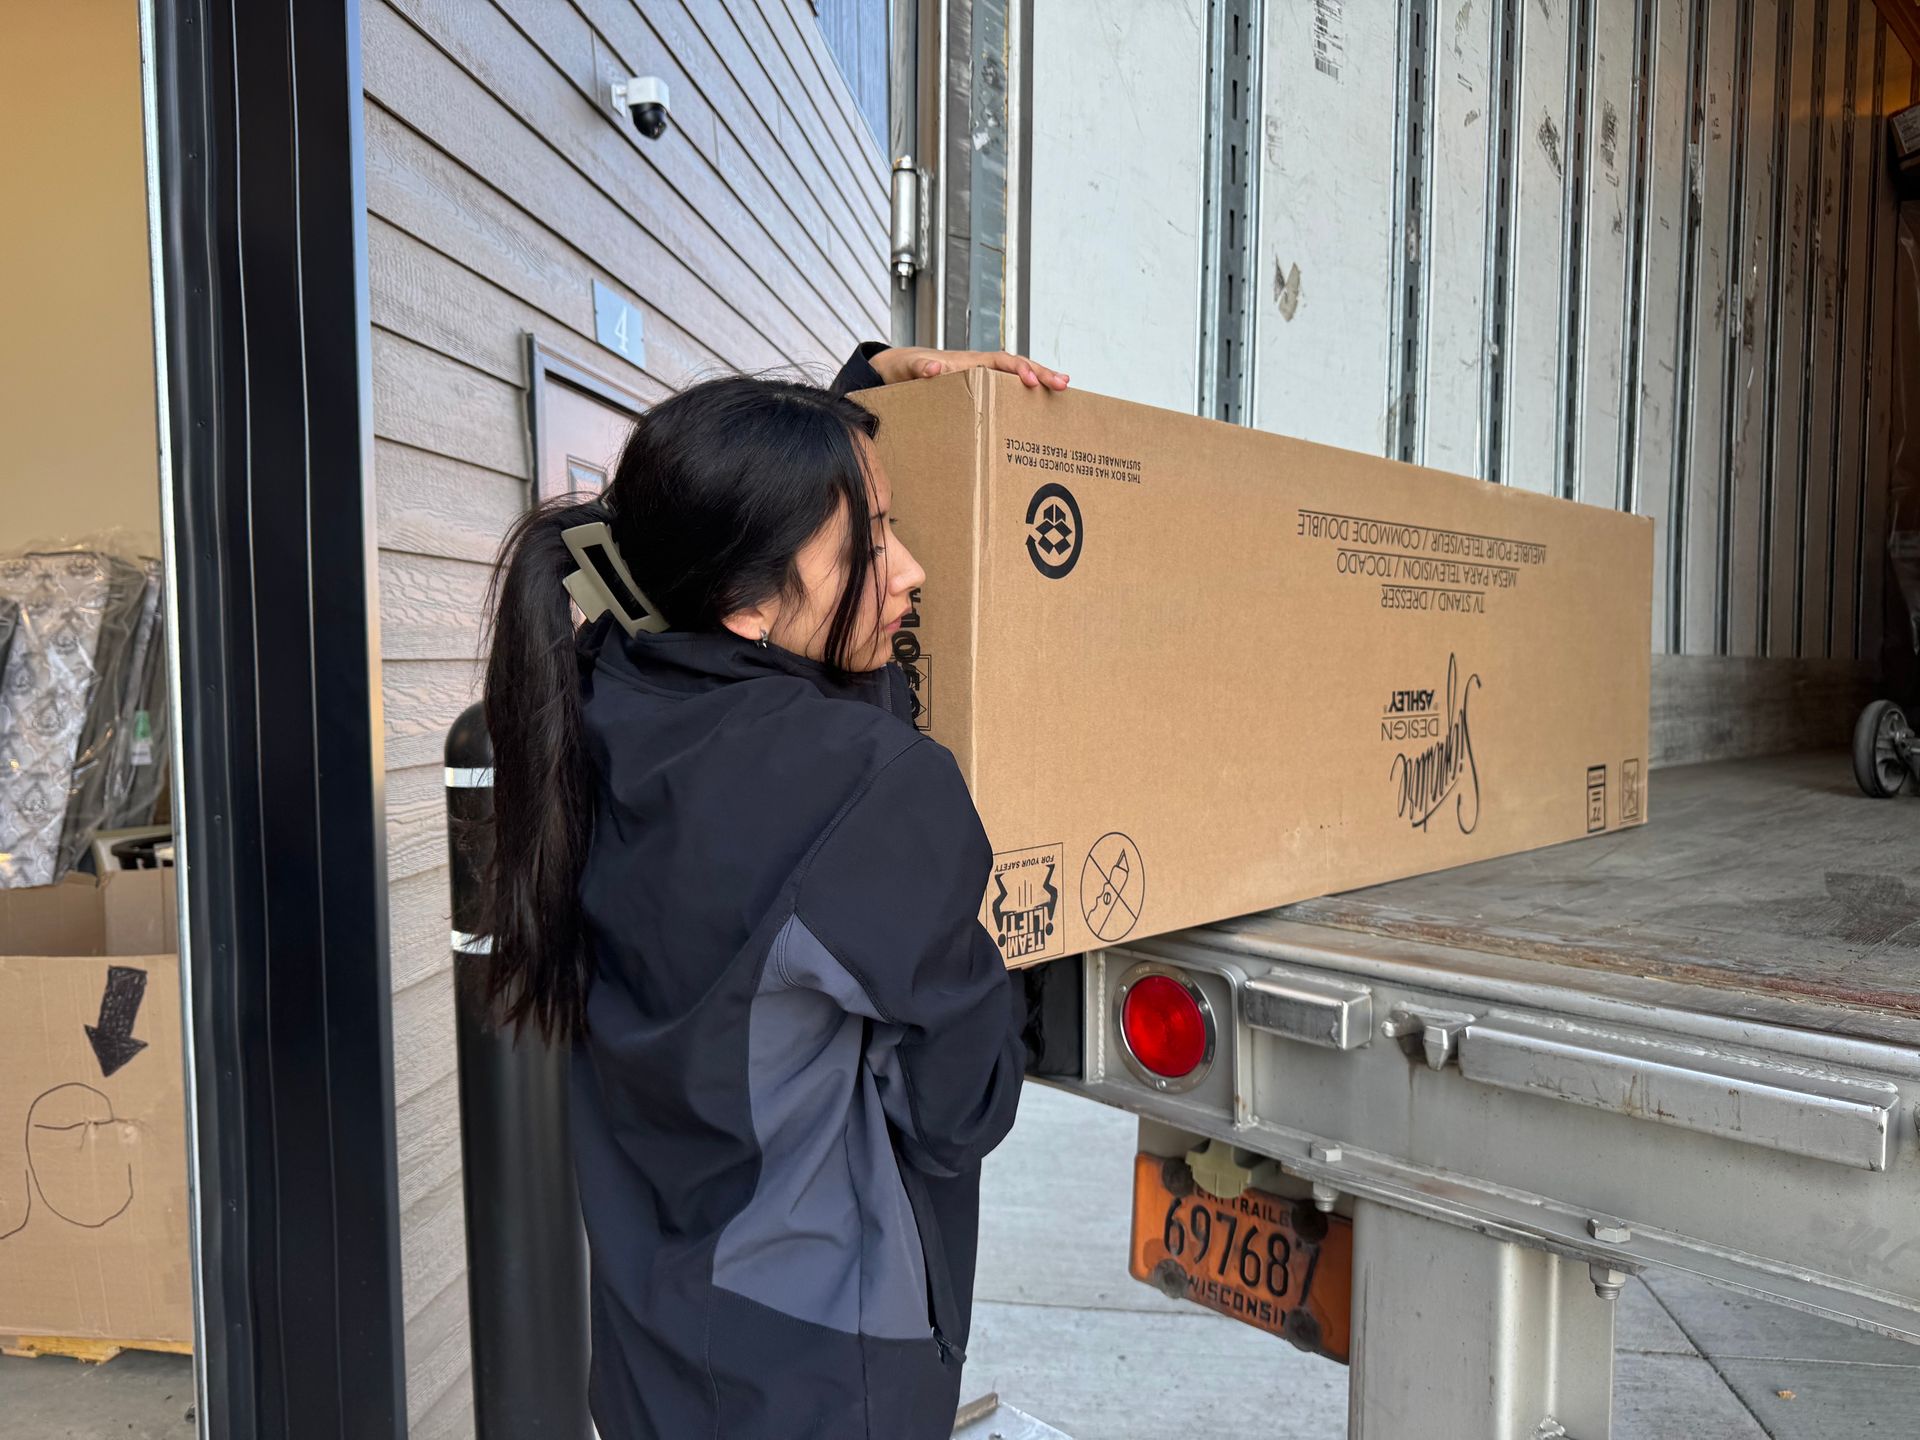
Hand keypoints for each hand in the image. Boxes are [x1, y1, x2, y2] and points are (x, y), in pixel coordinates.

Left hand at [871, 347, 1069, 389]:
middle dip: (1041, 372)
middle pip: (1017, 366)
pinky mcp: (982, 390)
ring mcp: (984, 378)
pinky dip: (1026, 393)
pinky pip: (1008, 389)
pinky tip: (1040, 404)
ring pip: (1017, 376)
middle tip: (1063, 383)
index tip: (1031, 380)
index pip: (1000, 361)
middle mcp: (981, 367)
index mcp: (969, 362)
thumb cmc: (906, 368)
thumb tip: (934, 368)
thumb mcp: (909, 368)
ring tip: (1063, 389)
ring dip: (1039, 380)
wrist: (900, 370)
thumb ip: (920, 368)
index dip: (1017, 369)